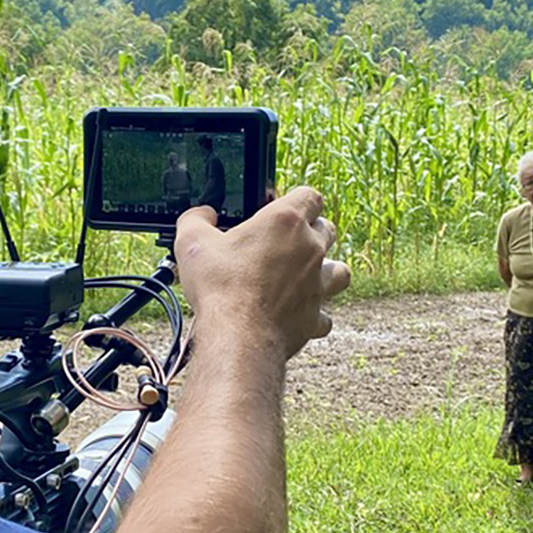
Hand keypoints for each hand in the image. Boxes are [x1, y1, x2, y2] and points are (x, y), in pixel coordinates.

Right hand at [175, 187, 349, 358]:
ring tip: (305, 277)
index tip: (281, 209)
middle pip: (327, 229)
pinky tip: (297, 314)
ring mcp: (318, 284)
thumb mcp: (192, 242)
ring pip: (340, 270)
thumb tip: (202, 214)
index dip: (297, 200)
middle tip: (284, 243)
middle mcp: (310, 249)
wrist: (237, 336)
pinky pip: (325, 314)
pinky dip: (314, 314)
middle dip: (311, 232)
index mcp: (285, 221)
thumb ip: (196, 218)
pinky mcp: (315, 316)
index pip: (309, 196)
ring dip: (326, 271)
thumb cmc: (219, 287)